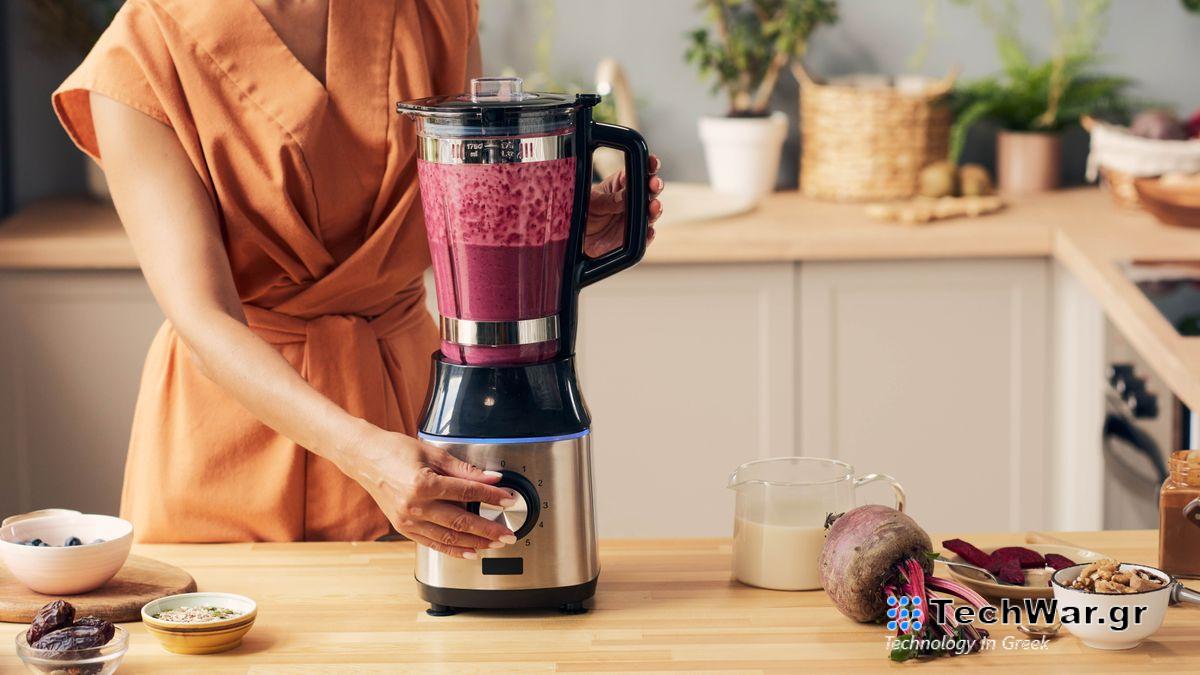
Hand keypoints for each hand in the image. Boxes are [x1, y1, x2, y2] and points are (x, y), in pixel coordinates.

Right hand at [339, 425, 518, 557]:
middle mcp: (414, 506)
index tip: (508, 499)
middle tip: (508, 534)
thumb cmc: (395, 450)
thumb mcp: (433, 453)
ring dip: (475, 543)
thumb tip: (491, 478)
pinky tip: (470, 552)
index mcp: (423, 484)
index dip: (491, 497)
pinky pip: (433, 543)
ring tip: (495, 544)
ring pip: (448, 537)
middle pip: (460, 521)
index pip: (467, 493)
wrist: (365, 457)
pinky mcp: (403, 528)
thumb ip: (464, 469)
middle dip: (488, 529)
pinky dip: (453, 549)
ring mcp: (407, 520)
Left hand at [585, 154, 663, 256]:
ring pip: (651, 213)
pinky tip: (649, 231)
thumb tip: (625, 196)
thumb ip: (609, 200)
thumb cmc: (583, 213)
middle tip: (654, 184)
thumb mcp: (592, 203)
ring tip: (654, 206)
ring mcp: (634, 218)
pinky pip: (645, 236)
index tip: (652, 162)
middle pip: (649, 191)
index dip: (648, 166)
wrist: (578, 239)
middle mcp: (631, 201)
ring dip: (656, 209)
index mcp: (621, 184)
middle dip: (655, 186)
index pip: (638, 172)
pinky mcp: (634, 237)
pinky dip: (649, 234)